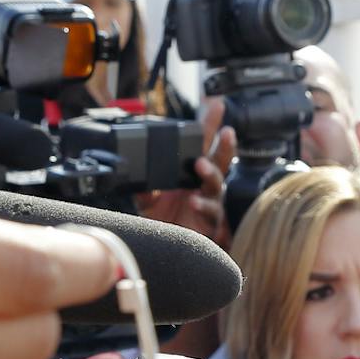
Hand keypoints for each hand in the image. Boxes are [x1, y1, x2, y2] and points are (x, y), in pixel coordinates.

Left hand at [136, 99, 235, 247]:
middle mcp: (204, 185)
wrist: (166, 253)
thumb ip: (144, 185)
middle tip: (226, 130)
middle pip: (219, 159)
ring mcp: (209, 202)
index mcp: (190, 174)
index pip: (201, 145)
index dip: (208, 125)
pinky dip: (203, 205)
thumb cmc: (162, 223)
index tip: (213, 105)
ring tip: (200, 165)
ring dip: (210, 171)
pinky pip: (211, 211)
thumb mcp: (147, 200)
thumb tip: (133, 171)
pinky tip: (195, 201)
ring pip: (217, 182)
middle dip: (224, 143)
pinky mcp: (210, 223)